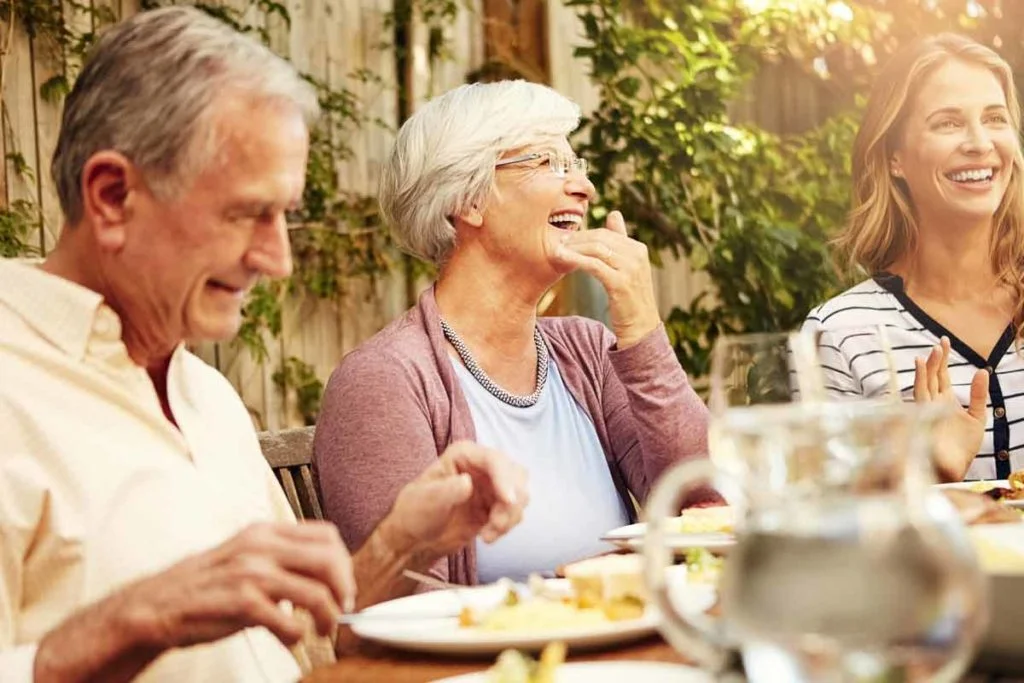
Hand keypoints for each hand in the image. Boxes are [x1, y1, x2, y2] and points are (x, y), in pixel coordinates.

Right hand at [34, 522, 354, 682]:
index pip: (326, 535)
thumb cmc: (205, 586)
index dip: (344, 562)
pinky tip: (290, 638)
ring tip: (323, 630)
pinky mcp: (241, 604)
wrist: (155, 605)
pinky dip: (298, 635)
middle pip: (329, 559)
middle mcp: (260, 547)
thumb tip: (325, 576)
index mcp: (264, 532)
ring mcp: (250, 574)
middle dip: (344, 588)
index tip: (344, 585)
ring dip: (328, 616)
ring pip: (316, 591)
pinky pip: (289, 621)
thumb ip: (281, 560)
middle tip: (341, 610)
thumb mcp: (245, 558)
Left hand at [381, 441, 527, 557]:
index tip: (508, 501)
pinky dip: (507, 526)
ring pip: (520, 495)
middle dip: (512, 501)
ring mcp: (491, 487)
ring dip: (510, 516)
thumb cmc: (415, 513)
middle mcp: (482, 467)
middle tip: (496, 523)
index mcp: (464, 455)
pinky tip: (487, 537)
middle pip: (515, 475)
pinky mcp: (496, 507)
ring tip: (488, 534)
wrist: (416, 540)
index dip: (505, 478)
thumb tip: (468, 482)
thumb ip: (447, 490)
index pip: (494, 460)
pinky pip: (514, 513)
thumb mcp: (426, 500)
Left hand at [549, 210, 660, 347]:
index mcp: (638, 248)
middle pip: (600, 238)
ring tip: (555, 250)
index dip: (583, 234)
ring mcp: (630, 268)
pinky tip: (561, 260)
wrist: (640, 327)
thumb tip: (614, 213)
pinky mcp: (620, 282)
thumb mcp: (628, 267)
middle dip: (576, 239)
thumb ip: (620, 241)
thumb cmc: (629, 299)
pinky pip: (593, 265)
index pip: (606, 233)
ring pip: (596, 249)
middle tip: (556, 241)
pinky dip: (576, 260)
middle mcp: (637, 255)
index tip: (565, 237)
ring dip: (573, 248)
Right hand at [914, 337, 988, 481]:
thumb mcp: (977, 416)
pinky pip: (920, 396)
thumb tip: (982, 370)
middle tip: (941, 341)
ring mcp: (928, 410)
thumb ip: (977, 394)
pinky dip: (920, 381)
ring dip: (927, 368)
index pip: (940, 376)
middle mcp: (933, 403)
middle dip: (936, 359)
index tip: (944, 342)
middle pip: (932, 376)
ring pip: (924, 383)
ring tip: (931, 352)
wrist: (956, 468)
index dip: (942, 359)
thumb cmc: (963, 447)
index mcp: (944, 402)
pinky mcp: (924, 418)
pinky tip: (923, 369)